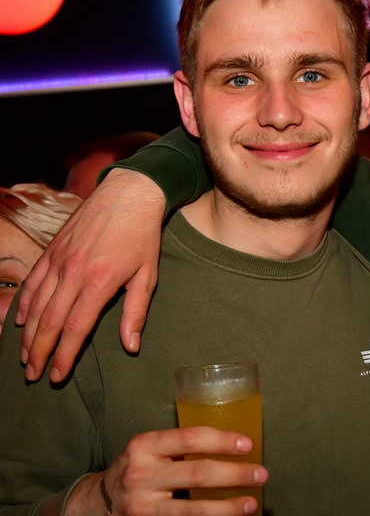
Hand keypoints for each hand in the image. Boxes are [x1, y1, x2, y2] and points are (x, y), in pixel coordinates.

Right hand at [17, 169, 164, 382]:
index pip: (75, 328)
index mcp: (99, 281)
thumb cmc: (143, 236)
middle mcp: (73, 272)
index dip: (64, 355)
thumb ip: (136, 312)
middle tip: (33, 374)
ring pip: (36, 304)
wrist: (129, 194)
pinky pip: (33, 281)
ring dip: (28, 333)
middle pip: (49, 321)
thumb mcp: (148, 274)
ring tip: (25, 356)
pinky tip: (21, 321)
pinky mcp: (53, 249)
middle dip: (39, 351)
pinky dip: (24, 303)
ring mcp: (59, 259)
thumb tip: (130, 346)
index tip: (57, 376)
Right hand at [65, 426, 267, 515]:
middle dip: (235, 475)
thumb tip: (231, 445)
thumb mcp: (150, 448)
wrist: (98, 502)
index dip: (222, 440)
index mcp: (146, 445)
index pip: (191, 438)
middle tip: (260, 474)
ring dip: (228, 508)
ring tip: (252, 504)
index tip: (248, 444)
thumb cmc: (138, 467)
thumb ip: (179, 446)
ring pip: (194, 511)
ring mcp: (143, 507)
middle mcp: (142, 474)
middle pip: (198, 474)